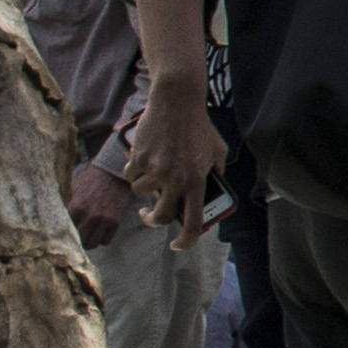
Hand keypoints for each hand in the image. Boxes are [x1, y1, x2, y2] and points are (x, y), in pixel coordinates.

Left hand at [67, 157, 125, 241]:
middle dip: (75, 242)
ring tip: (86, 237)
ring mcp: (104, 219)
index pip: (64, 232)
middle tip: (74, 239)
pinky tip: (98, 232)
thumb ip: (64, 206)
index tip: (61, 236)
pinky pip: (106, 241)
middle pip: (79, 242)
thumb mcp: (71, 190)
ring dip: (88, 242)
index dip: (61, 235)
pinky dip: (101, 239)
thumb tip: (50, 222)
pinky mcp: (115, 221)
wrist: (112, 172)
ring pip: (92, 244)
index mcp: (76, 207)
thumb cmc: (89, 181)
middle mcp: (90, 216)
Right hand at [121, 84, 219, 228]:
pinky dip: (134, 170)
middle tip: (149, 214)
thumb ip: (214, 173)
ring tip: (154, 168)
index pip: (195, 221)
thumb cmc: (198, 127)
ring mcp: (156, 170)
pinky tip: (144, 156)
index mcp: (198, 181)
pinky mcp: (138, 160)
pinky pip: (130, 175)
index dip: (186, 240)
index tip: (178, 245)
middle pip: (160, 217)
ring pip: (141, 194)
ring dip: (144, 186)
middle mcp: (176, 179)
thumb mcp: (216, 151)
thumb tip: (207, 194)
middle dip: (152, 219)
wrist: (177, 102)